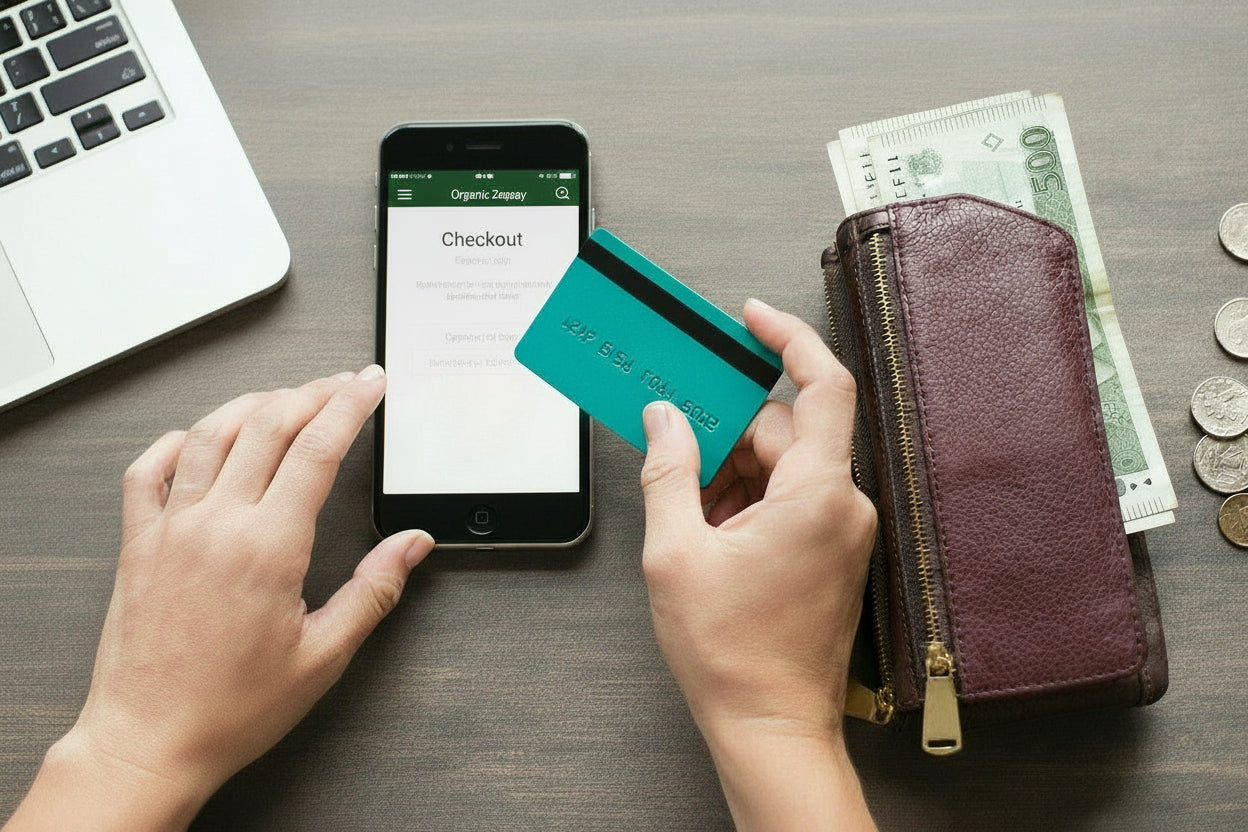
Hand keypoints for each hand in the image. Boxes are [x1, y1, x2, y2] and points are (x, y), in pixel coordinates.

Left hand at [5, 367, 432, 831]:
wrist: (150, 742)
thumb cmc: (231, 709)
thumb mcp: (324, 655)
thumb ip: (374, 591)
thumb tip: (411, 545)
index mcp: (268, 547)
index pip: (317, 448)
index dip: (350, 406)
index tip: (369, 385)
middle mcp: (216, 525)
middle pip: (267, 426)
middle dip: (311, 393)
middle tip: (340, 383)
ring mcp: (170, 529)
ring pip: (209, 434)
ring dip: (252, 404)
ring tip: (283, 396)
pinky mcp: (137, 544)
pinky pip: (147, 470)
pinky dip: (175, 440)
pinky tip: (196, 437)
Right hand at [639, 300, 876, 830]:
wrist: (770, 725)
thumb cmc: (733, 654)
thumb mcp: (677, 553)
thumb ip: (669, 471)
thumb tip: (665, 419)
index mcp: (817, 496)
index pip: (823, 386)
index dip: (788, 340)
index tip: (751, 319)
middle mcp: (842, 507)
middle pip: (784, 432)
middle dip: (725, 436)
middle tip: (674, 442)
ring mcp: (840, 532)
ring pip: (782, 469)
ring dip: (731, 476)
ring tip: (688, 517)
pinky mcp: (831, 553)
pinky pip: (790, 501)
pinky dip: (747, 502)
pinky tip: (709, 532)